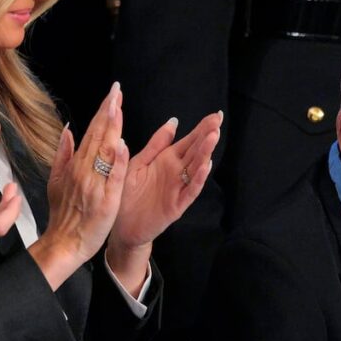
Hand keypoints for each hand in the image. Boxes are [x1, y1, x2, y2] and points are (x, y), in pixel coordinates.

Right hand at [29, 83, 127, 289]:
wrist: (64, 242)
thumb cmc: (63, 215)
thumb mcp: (56, 181)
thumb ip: (63, 155)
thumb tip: (68, 130)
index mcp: (75, 165)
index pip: (91, 132)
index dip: (102, 112)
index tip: (112, 94)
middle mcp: (84, 171)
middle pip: (98, 136)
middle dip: (108, 111)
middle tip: (117, 90)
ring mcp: (95, 184)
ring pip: (104, 151)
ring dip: (112, 128)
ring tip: (118, 106)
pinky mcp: (106, 200)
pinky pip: (113, 177)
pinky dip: (116, 161)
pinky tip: (121, 144)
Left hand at [106, 112, 221, 291]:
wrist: (121, 225)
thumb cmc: (128, 194)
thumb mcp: (140, 162)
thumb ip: (157, 143)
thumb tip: (174, 121)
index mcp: (167, 160)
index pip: (189, 141)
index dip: (202, 128)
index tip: (216, 114)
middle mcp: (176, 172)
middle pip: (196, 151)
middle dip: (207, 136)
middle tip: (219, 120)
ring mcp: (178, 189)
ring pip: (196, 168)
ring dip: (205, 153)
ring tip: (213, 137)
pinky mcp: (176, 205)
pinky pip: (189, 191)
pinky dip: (198, 179)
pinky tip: (205, 166)